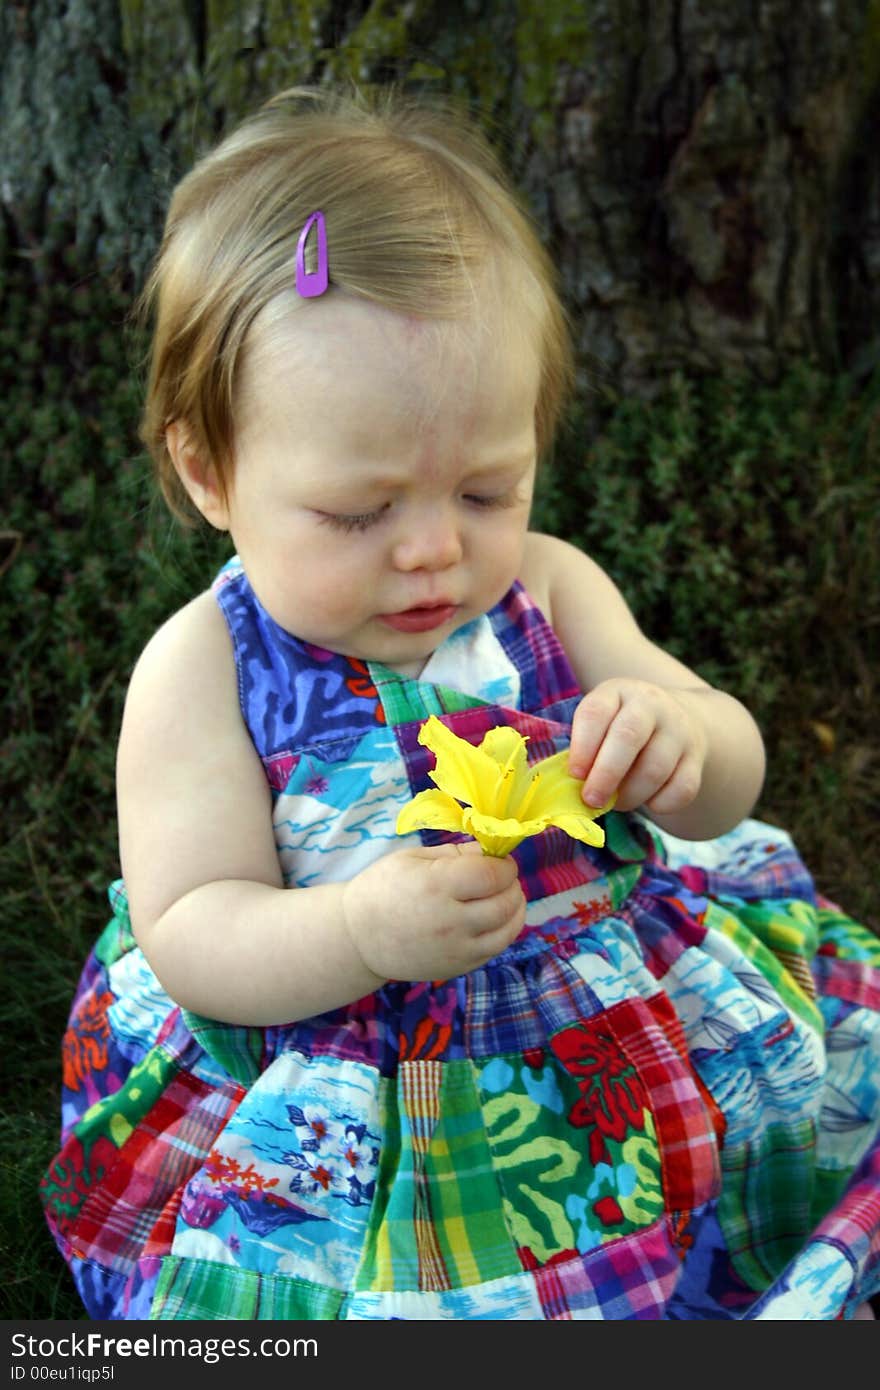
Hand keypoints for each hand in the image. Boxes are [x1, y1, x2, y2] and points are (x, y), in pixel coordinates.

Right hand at [342, 842, 525, 981]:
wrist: (358, 938)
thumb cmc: (383, 889)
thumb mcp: (412, 859)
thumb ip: (456, 855)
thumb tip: (491, 852)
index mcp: (436, 886)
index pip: (492, 874)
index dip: (505, 865)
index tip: (501, 861)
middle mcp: (450, 920)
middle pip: (505, 902)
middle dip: (512, 885)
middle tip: (504, 878)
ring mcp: (456, 949)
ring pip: (508, 929)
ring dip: (515, 909)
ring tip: (506, 897)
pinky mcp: (458, 967)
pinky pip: (496, 948)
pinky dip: (504, 931)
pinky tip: (494, 918)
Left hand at [568, 678, 707, 815]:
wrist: (679, 719)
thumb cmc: (621, 728)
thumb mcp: (601, 723)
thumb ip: (583, 749)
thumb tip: (571, 789)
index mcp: (617, 692)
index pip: (596, 713)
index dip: (582, 746)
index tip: (574, 774)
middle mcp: (651, 704)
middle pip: (628, 737)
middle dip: (606, 774)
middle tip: (591, 800)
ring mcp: (678, 729)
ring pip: (654, 768)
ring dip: (631, 795)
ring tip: (616, 802)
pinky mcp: (696, 757)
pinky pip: (681, 788)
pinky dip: (661, 803)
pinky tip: (649, 801)